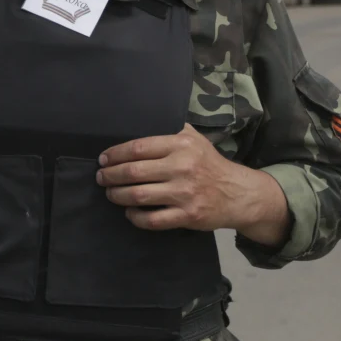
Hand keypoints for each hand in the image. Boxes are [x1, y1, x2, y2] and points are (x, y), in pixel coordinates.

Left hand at [96, 123, 287, 239]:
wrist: (238, 193)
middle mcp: (182, 167)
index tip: (103, 159)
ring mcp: (185, 193)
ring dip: (118, 195)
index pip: (138, 148)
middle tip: (101, 177)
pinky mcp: (188, 215)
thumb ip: (169, 129)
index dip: (115, 154)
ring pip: (139, 196)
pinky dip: (135, 217)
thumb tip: (137, 120)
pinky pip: (153, 219)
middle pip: (134, 172)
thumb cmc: (209, 163)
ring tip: (110, 193)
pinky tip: (129, 212)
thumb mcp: (194, 138)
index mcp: (181, 145)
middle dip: (111, 176)